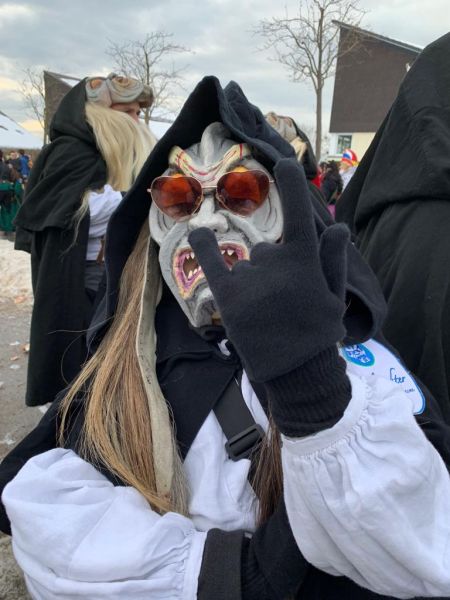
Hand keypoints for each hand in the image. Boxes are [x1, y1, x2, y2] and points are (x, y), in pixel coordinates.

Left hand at [188, 158, 348, 382]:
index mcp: (304, 261)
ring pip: (246, 265)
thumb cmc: (318, 333)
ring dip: (253, 281)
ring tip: (264, 313)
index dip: (291, 185)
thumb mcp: (334, 297)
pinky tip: (198, 231)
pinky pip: (212, 261)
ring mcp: (249, 278)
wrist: (295, 371)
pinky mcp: (227, 295)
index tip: (284, 160)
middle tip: (281, 304)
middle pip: (267, 251)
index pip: (298, 214)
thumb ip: (334, 260)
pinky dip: (203, 244)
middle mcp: (274, 262)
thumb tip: (339, 227)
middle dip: (272, 271)